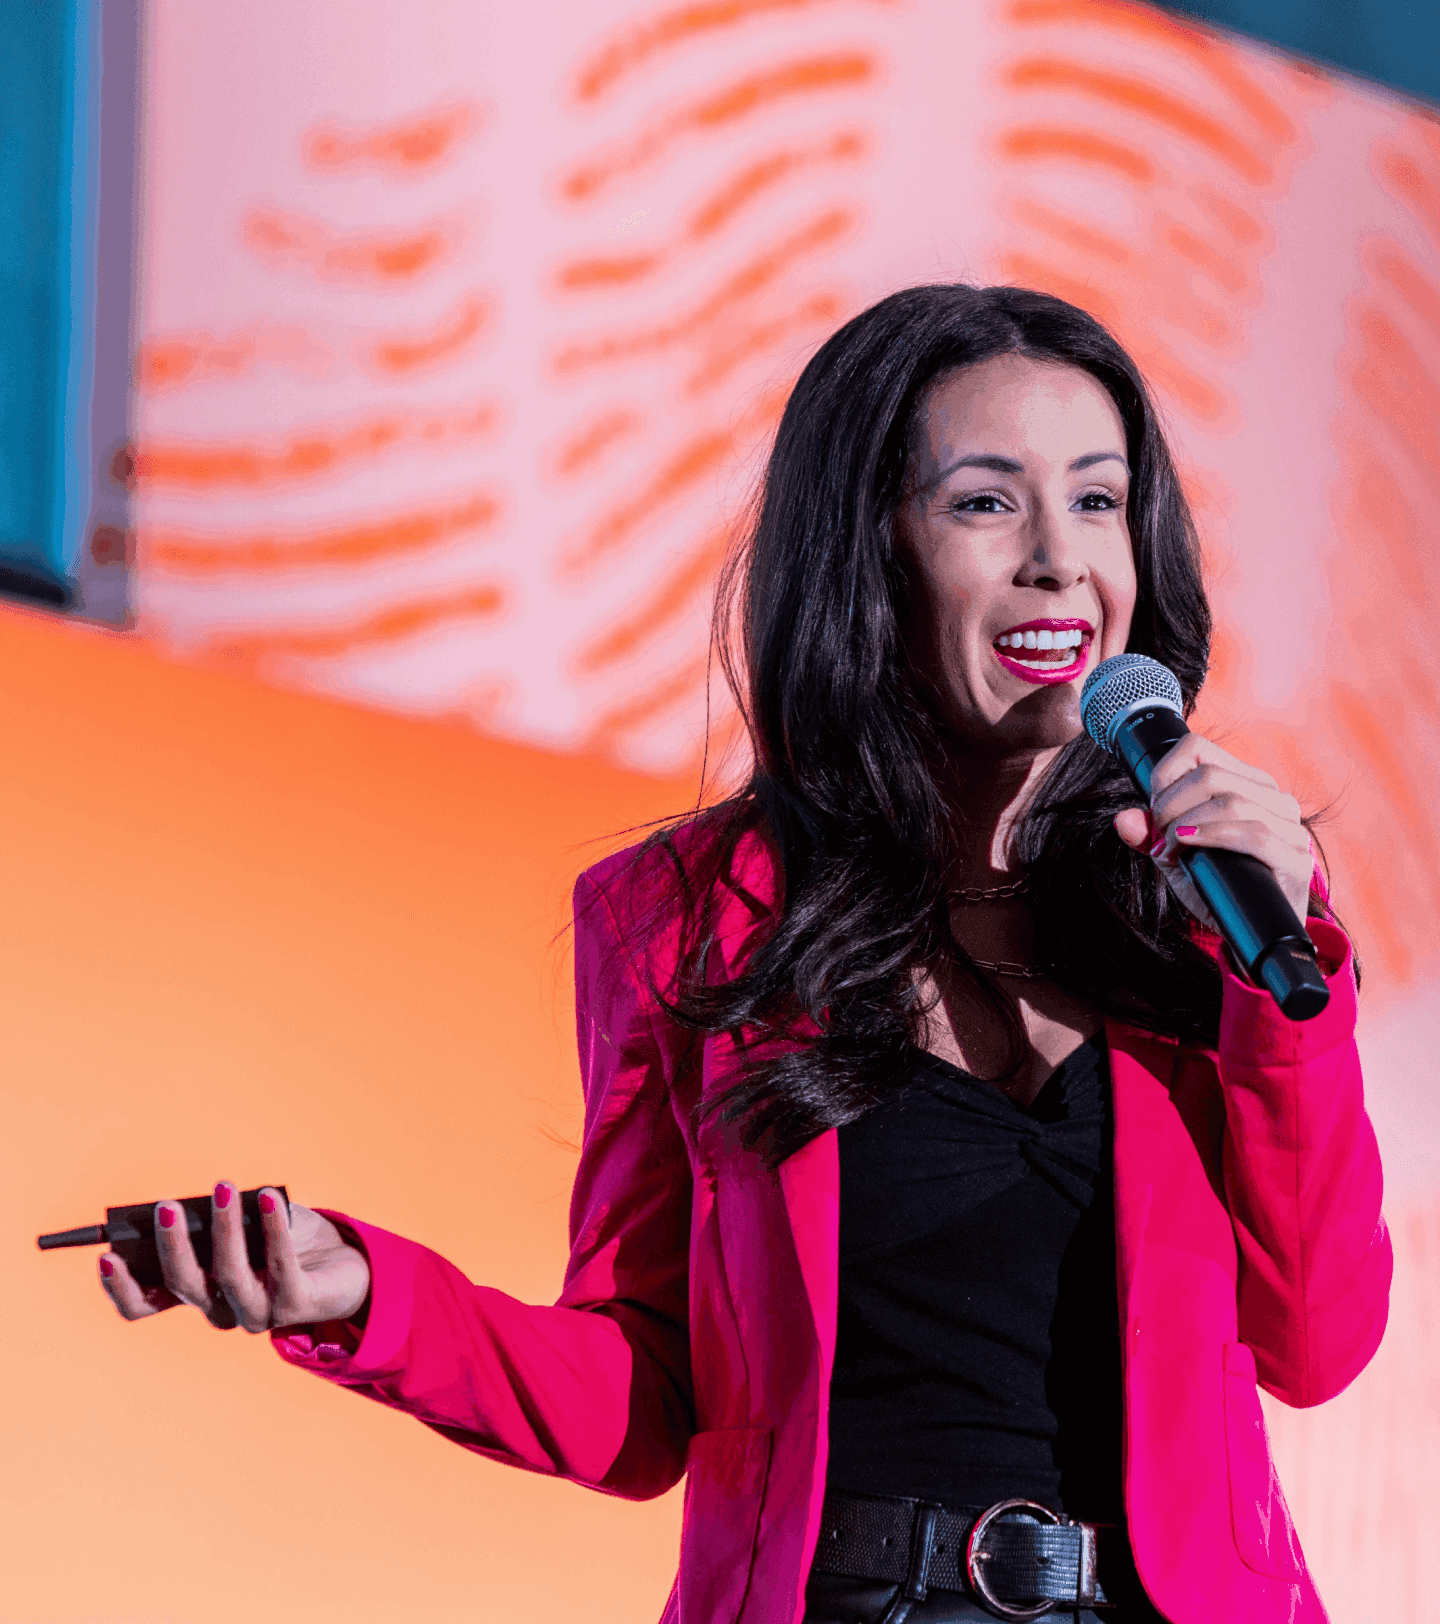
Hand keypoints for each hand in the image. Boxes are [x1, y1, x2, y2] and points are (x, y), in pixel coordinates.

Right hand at [98, 1183, 370, 1332]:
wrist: (345, 1264)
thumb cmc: (286, 1237)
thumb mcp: (246, 1222)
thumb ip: (218, 1216)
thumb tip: (197, 1200)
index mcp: (199, 1293)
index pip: (145, 1304)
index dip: (121, 1288)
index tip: (106, 1255)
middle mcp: (221, 1310)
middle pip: (184, 1285)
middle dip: (172, 1245)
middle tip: (166, 1207)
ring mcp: (258, 1313)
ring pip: (228, 1275)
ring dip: (224, 1229)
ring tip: (224, 1188)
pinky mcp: (295, 1305)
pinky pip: (280, 1265)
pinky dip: (272, 1227)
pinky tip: (269, 1197)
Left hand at [1113, 734, 1312, 926]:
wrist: (1249, 933)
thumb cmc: (1215, 886)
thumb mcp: (1174, 856)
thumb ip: (1150, 834)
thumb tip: (1123, 819)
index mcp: (1245, 783)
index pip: (1197, 748)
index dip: (1165, 775)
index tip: (1154, 810)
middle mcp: (1273, 798)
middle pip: (1211, 775)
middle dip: (1170, 805)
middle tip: (1159, 835)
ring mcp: (1290, 827)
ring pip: (1232, 802)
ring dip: (1187, 824)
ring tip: (1170, 849)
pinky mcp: (1297, 859)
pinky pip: (1256, 834)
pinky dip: (1213, 836)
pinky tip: (1189, 845)